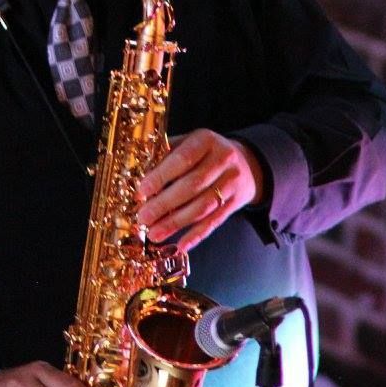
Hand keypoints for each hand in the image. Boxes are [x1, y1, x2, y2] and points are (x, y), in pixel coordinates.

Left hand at [136, 129, 264, 251]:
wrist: (246, 163)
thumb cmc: (205, 154)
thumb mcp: (189, 143)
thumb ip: (166, 156)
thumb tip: (139, 180)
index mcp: (206, 140)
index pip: (183, 159)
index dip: (161, 176)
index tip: (142, 191)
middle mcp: (223, 160)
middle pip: (192, 185)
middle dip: (164, 204)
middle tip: (143, 217)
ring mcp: (232, 183)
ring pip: (202, 207)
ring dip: (176, 223)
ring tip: (154, 234)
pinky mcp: (235, 203)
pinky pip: (214, 222)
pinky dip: (196, 236)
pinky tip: (180, 245)